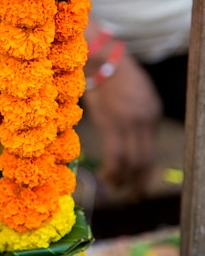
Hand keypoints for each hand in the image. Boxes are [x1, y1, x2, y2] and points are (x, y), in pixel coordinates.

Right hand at [82, 51, 162, 197]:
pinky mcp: (110, 124)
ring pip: (130, 162)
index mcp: (153, 113)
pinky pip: (114, 156)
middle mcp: (145, 121)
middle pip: (145, 160)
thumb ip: (137, 116)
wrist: (103, 60)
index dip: (145, 170)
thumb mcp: (135, 95)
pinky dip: (112, 171)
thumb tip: (132, 138)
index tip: (139, 181)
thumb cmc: (114, 75)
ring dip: (123, 180)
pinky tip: (107, 179)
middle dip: (139, 181)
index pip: (151, 149)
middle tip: (133, 195)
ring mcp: (128, 123)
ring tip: (116, 189)